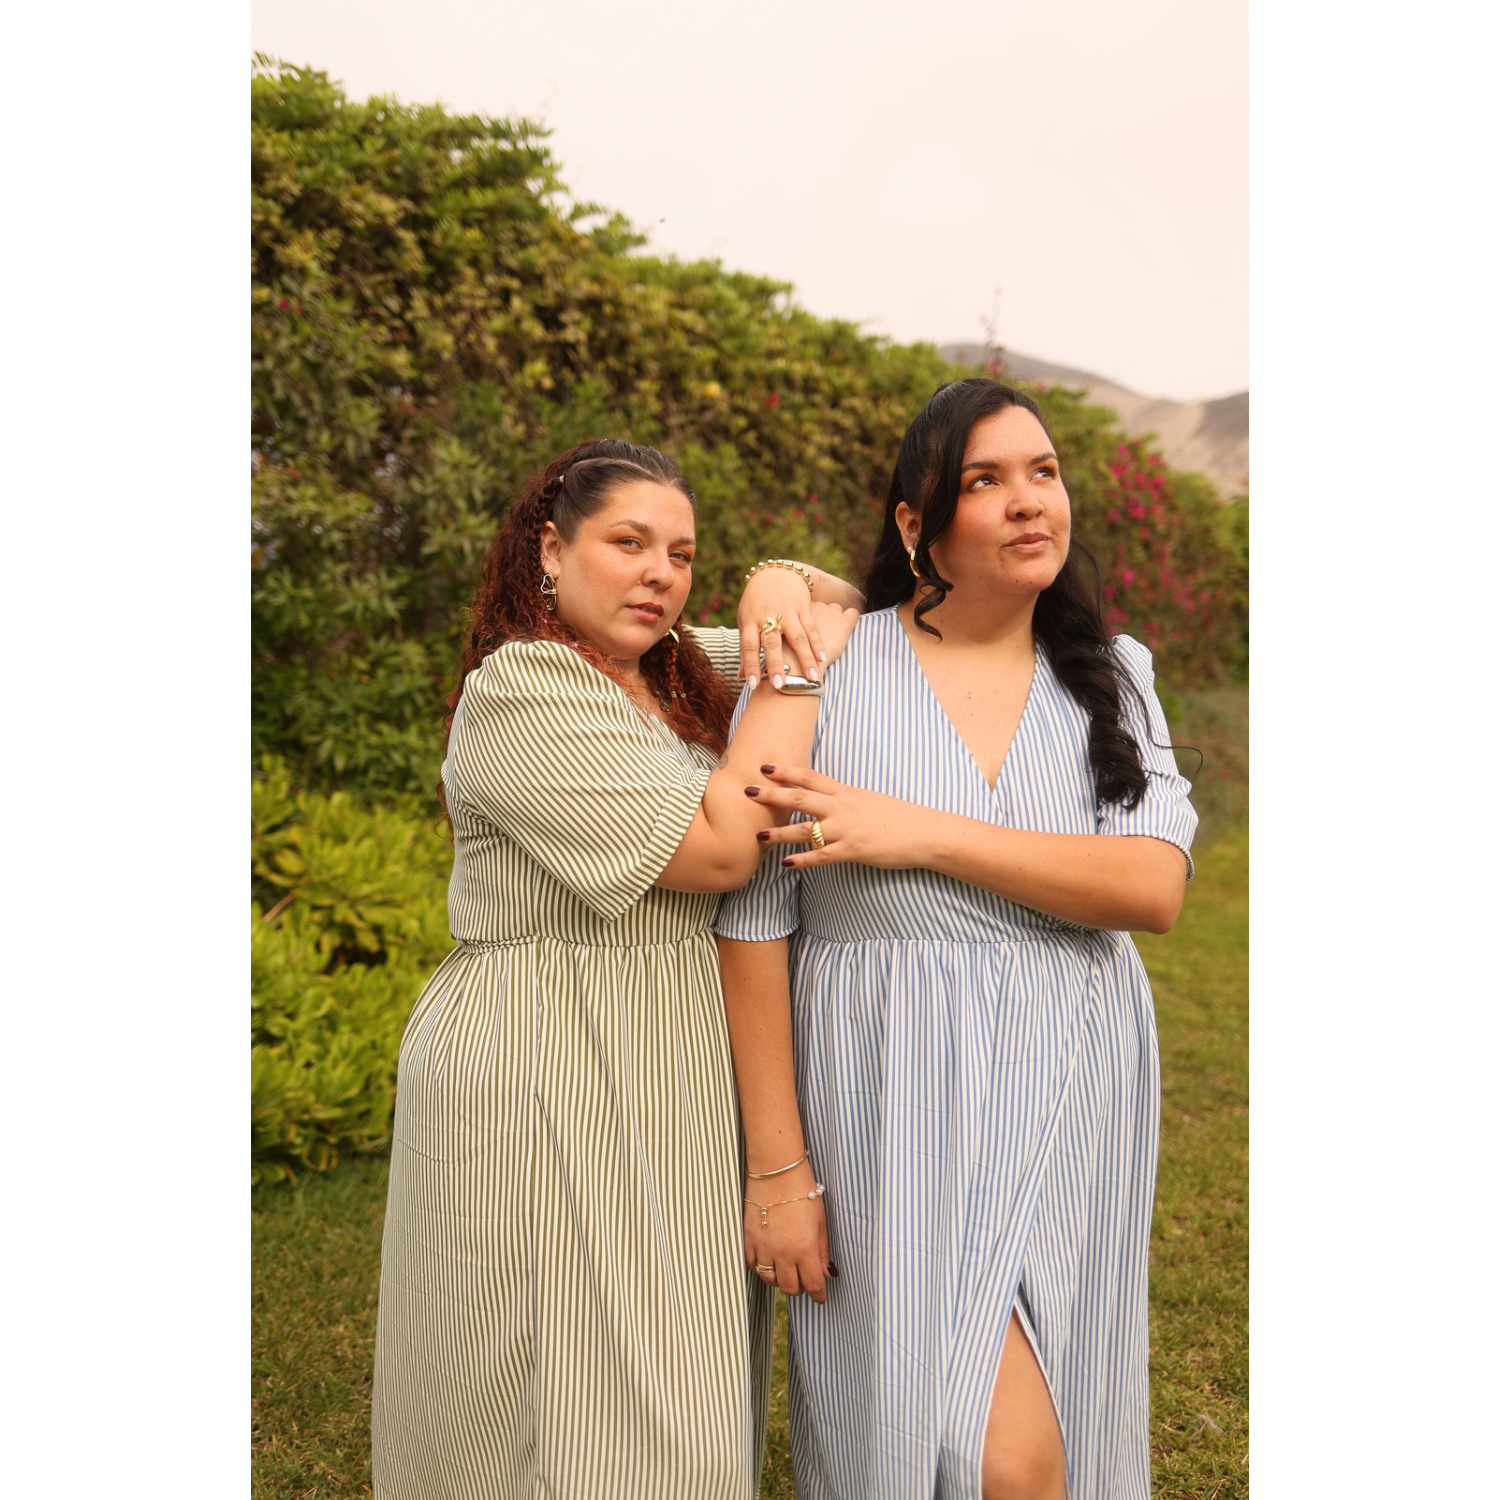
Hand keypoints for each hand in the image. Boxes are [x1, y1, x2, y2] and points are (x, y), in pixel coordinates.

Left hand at [738, 571, 858, 688]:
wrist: (776, 573)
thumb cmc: (756, 604)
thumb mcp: (746, 621)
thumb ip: (745, 648)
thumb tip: (741, 677)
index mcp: (750, 620)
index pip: (748, 646)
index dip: (750, 665)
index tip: (753, 684)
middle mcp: (769, 616)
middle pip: (772, 642)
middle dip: (776, 664)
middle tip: (780, 685)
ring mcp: (788, 612)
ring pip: (797, 638)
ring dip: (805, 659)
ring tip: (812, 678)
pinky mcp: (804, 608)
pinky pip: (812, 628)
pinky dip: (818, 644)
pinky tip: (824, 658)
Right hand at [743, 1162, 833, 1301]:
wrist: (776, 1171)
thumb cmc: (802, 1191)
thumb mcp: (820, 1221)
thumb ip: (822, 1250)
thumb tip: (826, 1273)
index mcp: (805, 1249)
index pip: (812, 1285)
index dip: (818, 1295)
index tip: (820, 1296)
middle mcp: (783, 1253)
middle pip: (789, 1287)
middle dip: (799, 1288)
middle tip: (803, 1280)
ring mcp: (762, 1246)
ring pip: (768, 1279)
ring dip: (779, 1279)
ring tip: (785, 1270)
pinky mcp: (747, 1237)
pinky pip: (751, 1264)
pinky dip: (759, 1267)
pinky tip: (767, 1260)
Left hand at [747, 766, 925, 869]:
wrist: (925, 833)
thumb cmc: (900, 817)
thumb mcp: (870, 799)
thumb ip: (846, 799)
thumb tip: (827, 800)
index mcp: (846, 792)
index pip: (811, 777)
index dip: (786, 771)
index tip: (765, 767)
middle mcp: (842, 807)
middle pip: (800, 797)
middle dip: (772, 795)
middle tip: (748, 791)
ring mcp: (846, 829)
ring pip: (804, 830)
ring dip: (779, 833)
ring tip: (758, 836)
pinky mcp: (852, 851)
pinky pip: (821, 856)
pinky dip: (803, 860)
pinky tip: (786, 864)